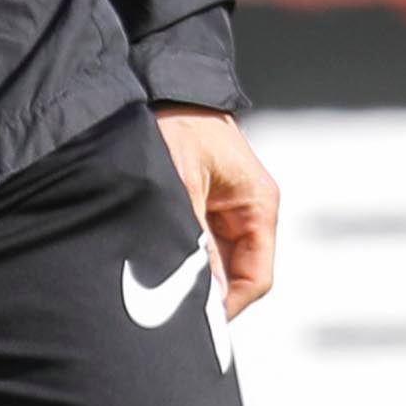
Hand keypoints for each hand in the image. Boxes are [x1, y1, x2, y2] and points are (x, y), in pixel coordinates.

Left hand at [155, 105, 278, 316]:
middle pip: (234, 276)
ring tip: (151, 287)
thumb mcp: (179, 182)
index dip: (226, 305)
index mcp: (258, 203)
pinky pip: (193, 247)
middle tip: (165, 311)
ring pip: (211, 264)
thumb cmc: (173, 122)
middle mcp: (246, 211)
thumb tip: (202, 295)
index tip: (192, 323)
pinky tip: (147, 264)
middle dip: (203, 294)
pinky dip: (174, 259)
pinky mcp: (199, 207)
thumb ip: (192, 240)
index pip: (255, 277)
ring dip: (186, 275)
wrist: (155, 82)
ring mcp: (222, 210)